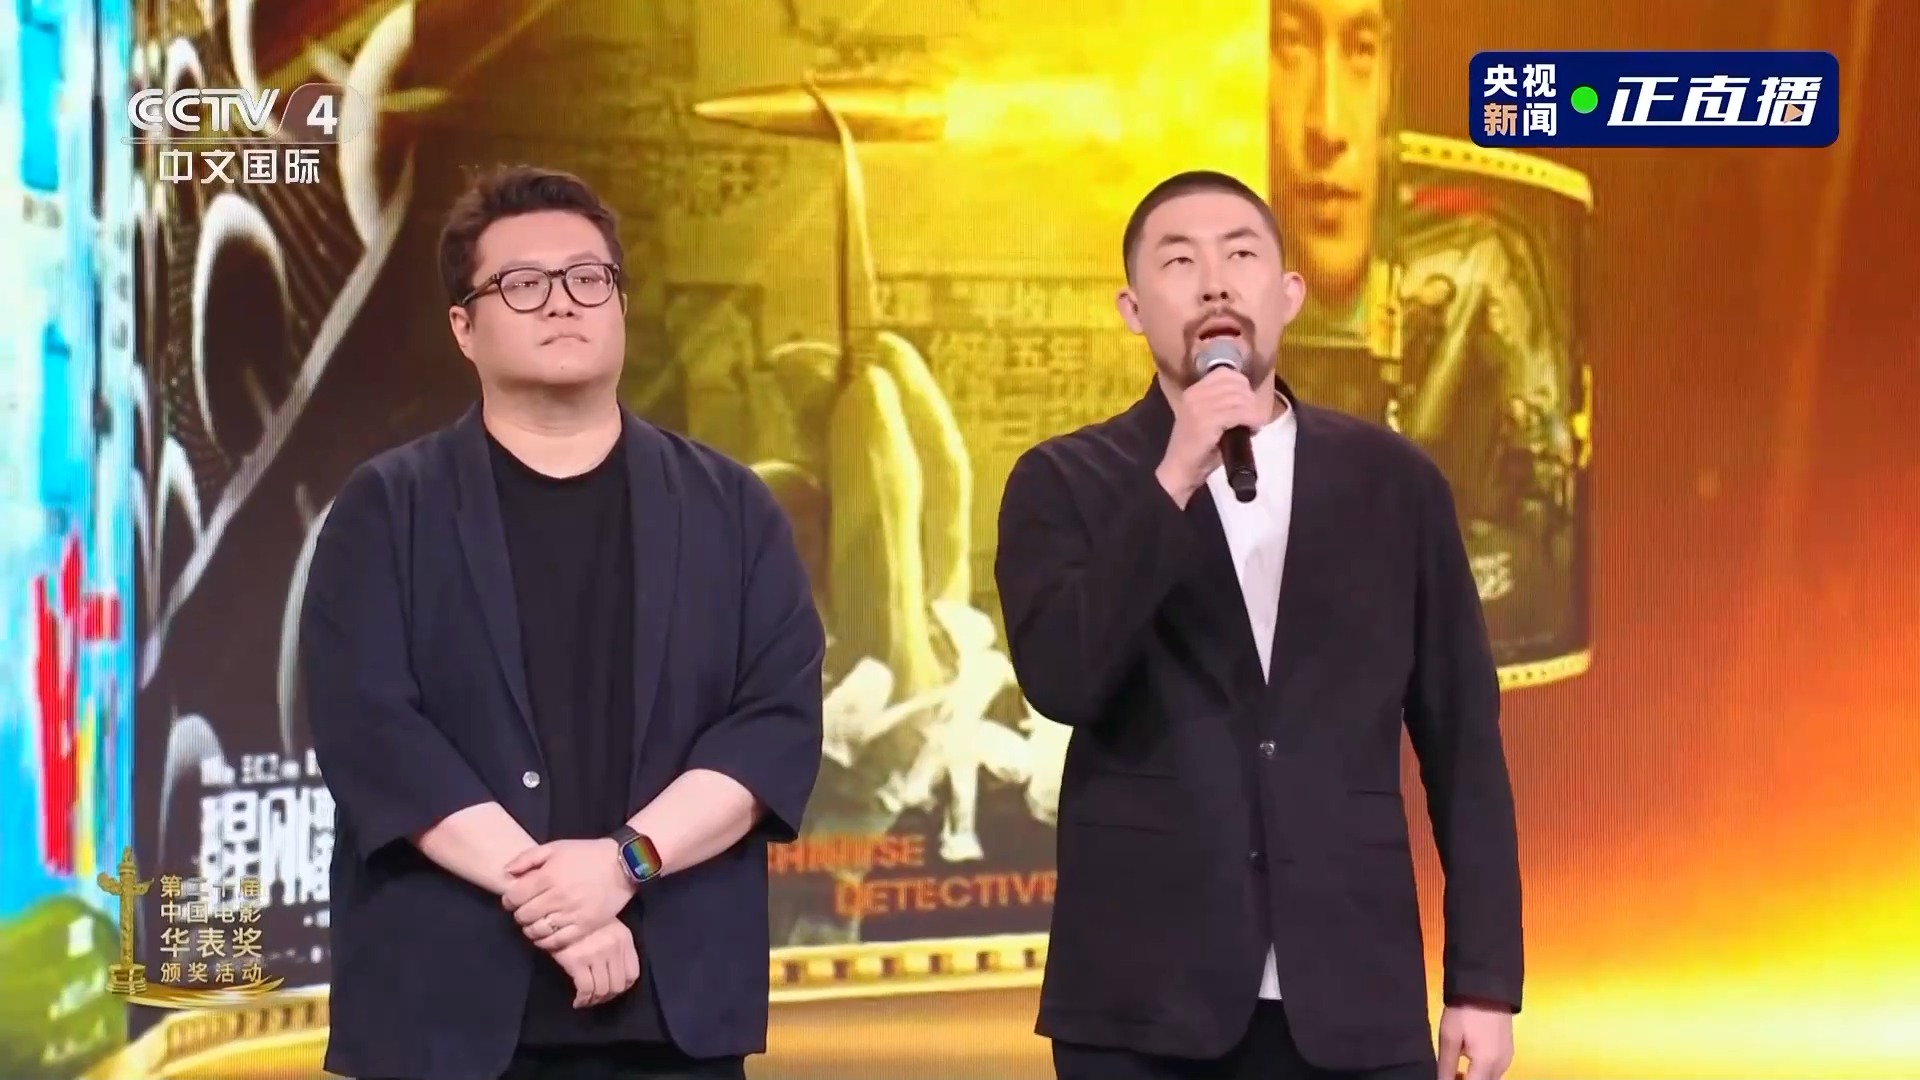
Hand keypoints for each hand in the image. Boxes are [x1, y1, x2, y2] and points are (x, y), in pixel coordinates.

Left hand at [502, 839, 635, 952]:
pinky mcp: (584, 926)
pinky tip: (545, 935)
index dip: (509, 900)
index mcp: (548, 876)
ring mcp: (571, 914)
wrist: (622, 864)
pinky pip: (557, 941)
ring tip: (534, 923)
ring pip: (537, 931)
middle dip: (519, 914)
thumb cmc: (586, 854)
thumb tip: (506, 872)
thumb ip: (527, 858)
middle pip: (523, 915)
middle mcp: (557, 897)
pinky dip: (545, 942)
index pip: (514, 897)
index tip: (513, 899)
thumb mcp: (555, 847)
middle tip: (525, 911)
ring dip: (530, 929)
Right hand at [551, 918, 639, 1008]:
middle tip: (597, 998)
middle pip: (618, 985)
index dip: (623, 987)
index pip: (633, 974)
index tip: (612, 990)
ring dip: (594, 1000)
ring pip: (602, 990)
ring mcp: (596, 954)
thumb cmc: (584, 922)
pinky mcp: (577, 961)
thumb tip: (615, 975)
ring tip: (586, 1000)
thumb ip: (617, 948)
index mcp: (624, 939)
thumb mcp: (609, 928)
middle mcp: (613, 947)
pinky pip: (586, 989)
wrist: (558, 912)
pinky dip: (583, 999)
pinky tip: (578, 1001)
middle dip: (607, 997)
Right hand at [1156, 367, 1268, 504]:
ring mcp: (1199, 407)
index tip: (1248, 402)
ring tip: (1254, 425)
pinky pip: (1239, 413)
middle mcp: (1195, 394)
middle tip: (1254, 417)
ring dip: (1254, 412)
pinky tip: (1253, 429)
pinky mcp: (1206, 421)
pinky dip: (1252, 420)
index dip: (1243, 385)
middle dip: (1251, 400)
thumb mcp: (1207, 419)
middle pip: (1236, 385)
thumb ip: (1222, 405)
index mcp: (1193, 391)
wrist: (1180, 471)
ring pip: (1240, 399)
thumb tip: (1248, 398)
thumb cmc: (1197, 450)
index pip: (1225, 373)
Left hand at [1437, 1001, 1514, 1079]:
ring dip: (1474, 1078)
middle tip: (1449, 1074)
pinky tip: (1468, 1061)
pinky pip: (1495, 1071)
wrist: (1487, 986)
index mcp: (1486, 1064)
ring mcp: (1507, 1058)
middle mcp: (1501, 1066)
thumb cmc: (1465, 1010)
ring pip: (1489, 1079)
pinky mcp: (1508, 1051)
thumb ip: (1446, 1066)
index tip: (1447, 1077)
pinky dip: (1482, 1072)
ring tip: (1455, 1070)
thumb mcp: (1449, 1037)